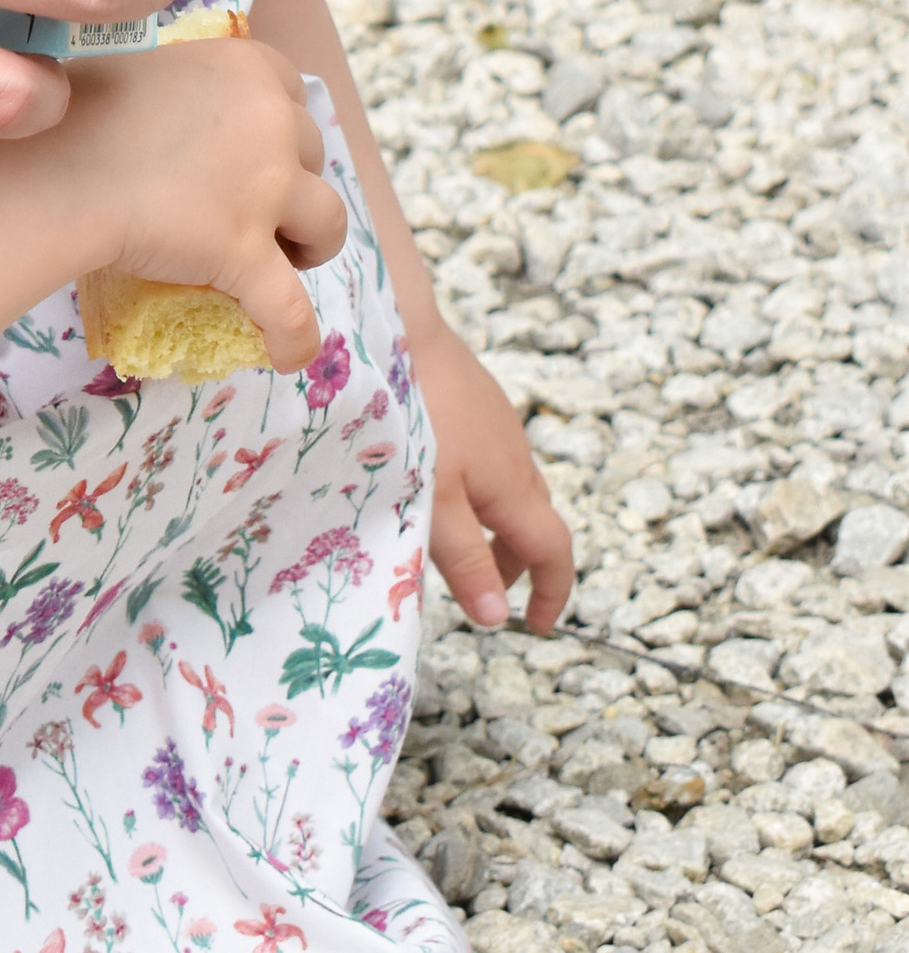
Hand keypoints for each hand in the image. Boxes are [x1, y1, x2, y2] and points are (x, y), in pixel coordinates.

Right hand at [42, 33, 347, 370]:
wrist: (51, 166)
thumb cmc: (73, 113)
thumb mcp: (148, 74)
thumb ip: (188, 97)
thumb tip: (185, 130)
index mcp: (247, 68)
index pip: (295, 93)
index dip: (282, 127)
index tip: (260, 148)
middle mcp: (272, 120)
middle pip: (313, 154)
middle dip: (294, 181)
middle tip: (258, 207)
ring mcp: (266, 188)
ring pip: (328, 223)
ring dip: (311, 243)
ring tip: (284, 261)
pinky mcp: (245, 252)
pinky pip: (290, 308)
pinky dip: (295, 334)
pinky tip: (286, 354)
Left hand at [415, 318, 572, 632]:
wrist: (398, 326)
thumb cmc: (413, 416)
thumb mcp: (434, 501)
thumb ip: (464, 559)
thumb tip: (497, 617)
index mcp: (512, 486)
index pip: (554, 550)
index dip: (552, 593)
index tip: (536, 626)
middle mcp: (514, 454)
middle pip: (533, 521)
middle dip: (517, 562)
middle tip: (482, 589)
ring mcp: (495, 423)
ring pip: (509, 488)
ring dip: (493, 524)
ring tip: (448, 538)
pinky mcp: (472, 399)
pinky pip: (488, 457)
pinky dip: (475, 488)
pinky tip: (431, 480)